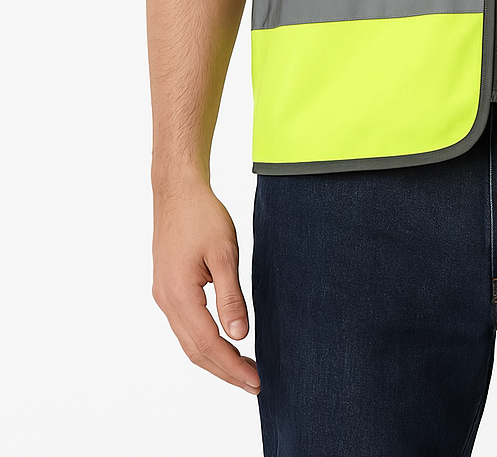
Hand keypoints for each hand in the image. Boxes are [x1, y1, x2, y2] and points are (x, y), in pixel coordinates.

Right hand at [152, 183, 260, 394]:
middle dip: (224, 370)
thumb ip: (231, 296)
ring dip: (214, 359)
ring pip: (188, 341)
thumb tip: (240, 335)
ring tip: (241, 369)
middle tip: (253, 383)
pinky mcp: (167, 288)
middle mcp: (166, 301)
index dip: (232, 366)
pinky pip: (185, 326)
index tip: (255, 380)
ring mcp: (164, 296)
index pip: (208, 344)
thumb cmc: (202, 215)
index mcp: (179, 295)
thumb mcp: (224, 252)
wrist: (177, 191)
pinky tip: (221, 342)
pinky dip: (204, 341)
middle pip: (195, 350)